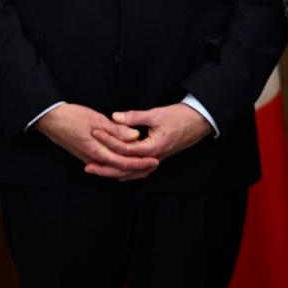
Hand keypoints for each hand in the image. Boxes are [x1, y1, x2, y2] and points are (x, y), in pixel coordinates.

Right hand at [35, 103, 159, 180]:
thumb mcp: (96, 120)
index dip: (140, 163)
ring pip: (113, 169)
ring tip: (146, 166)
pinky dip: (119, 166)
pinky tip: (127, 162)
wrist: (50, 120)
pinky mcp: (87, 156)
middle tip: (155, 166)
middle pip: (119, 170)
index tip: (155, 160)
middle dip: (138, 170)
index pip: (123, 162)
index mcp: (96, 151)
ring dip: (130, 170)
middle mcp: (92, 159)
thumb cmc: (72, 117)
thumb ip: (116, 130)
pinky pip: (106, 165)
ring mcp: (89, 159)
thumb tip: (135, 137)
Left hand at [90, 103, 212, 170]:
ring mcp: (156, 160)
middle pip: (125, 169)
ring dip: (114, 173)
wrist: (200, 121)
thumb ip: (134, 117)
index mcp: (152, 147)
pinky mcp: (158, 158)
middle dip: (105, 169)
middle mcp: (153, 158)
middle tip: (88, 167)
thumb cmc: (180, 117)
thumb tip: (114, 117)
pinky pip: (140, 171)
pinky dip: (128, 173)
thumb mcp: (156, 114)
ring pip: (132, 173)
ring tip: (99, 172)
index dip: (108, 141)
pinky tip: (119, 173)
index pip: (124, 148)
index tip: (95, 133)